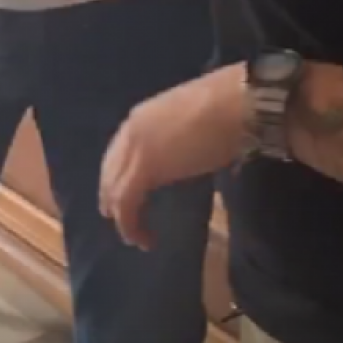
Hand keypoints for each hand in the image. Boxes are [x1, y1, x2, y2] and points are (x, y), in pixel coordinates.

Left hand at [99, 65, 246, 249]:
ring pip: (114, 190)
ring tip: (136, 238)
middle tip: (123, 222)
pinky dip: (131, 225)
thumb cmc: (224, 109)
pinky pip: (126, 203)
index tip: (127, 195)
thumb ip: (175, 144)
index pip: (118, 152)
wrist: (233, 103)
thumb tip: (183, 162)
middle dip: (113, 198)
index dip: (118, 176)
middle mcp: (130, 131)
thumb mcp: (189, 127)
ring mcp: (135, 149)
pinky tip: (146, 240)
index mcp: (141, 117)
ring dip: (123, 218)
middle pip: (110, 172)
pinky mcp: (145, 169)